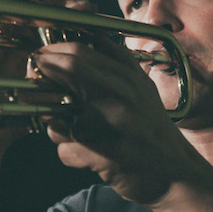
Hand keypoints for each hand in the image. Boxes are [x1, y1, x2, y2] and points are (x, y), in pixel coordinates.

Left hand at [33, 38, 204, 205]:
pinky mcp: (109, 153)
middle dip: (44, 76)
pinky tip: (88, 156)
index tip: (39, 60)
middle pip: (70, 68)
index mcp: (129, 75)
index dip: (52, 52)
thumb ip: (117, 63)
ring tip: (73, 134)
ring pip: (60, 117)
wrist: (176, 173)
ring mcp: (118, 122)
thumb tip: (85, 39)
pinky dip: (70, 155)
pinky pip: (67, 150)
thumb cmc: (150, 130)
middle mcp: (125, 92)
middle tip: (36, 86)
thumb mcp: (141, 88)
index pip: (81, 49)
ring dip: (57, 128)